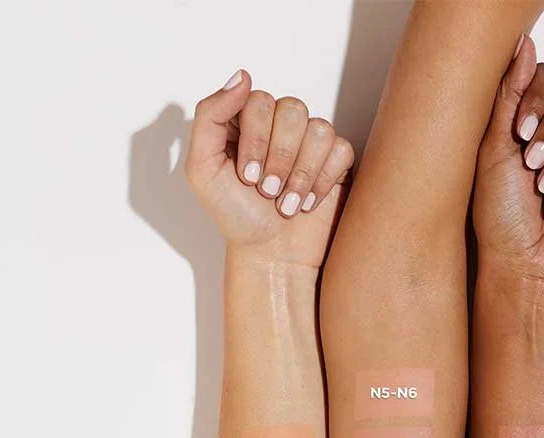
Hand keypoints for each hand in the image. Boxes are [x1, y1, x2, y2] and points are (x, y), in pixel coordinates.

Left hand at [185, 70, 354, 267]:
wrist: (272, 255)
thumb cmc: (236, 217)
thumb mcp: (203, 168)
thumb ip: (209, 116)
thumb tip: (242, 77)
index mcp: (245, 121)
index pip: (258, 100)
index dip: (255, 138)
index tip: (246, 176)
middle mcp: (279, 125)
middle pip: (291, 109)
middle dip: (278, 158)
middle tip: (267, 191)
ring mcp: (309, 142)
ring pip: (319, 129)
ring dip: (301, 174)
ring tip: (287, 203)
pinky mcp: (336, 161)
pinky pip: (340, 150)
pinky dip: (322, 181)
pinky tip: (308, 202)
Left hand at [473, 38, 543, 297]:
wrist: (521, 266)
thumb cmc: (499, 219)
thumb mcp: (492, 151)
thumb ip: (509, 96)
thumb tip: (525, 43)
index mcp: (522, 122)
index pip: (543, 76)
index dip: (536, 95)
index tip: (520, 131)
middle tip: (531, 159)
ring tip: (541, 186)